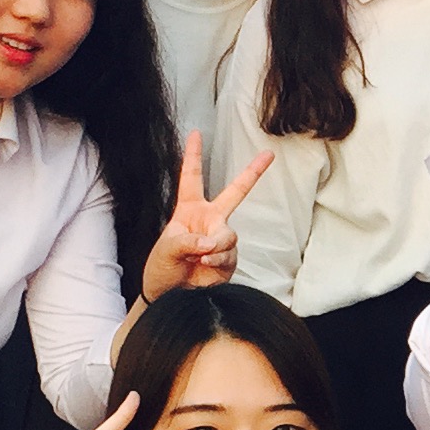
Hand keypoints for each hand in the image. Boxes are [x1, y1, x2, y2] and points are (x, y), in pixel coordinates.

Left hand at [140, 130, 271, 298]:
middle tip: (268, 155)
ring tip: (200, 259)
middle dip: (253, 173)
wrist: (168, 296)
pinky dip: (217, 261)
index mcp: (189, 210)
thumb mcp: (166, 249)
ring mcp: (220, 239)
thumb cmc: (161, 268)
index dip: (193, 155)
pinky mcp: (228, 258)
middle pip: (235, 192)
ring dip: (216, 248)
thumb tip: (211, 243)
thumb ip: (188, 241)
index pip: (191, 177)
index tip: (196, 133)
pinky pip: (230, 255)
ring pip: (230, 235)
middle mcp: (209, 220)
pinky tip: (205, 267)